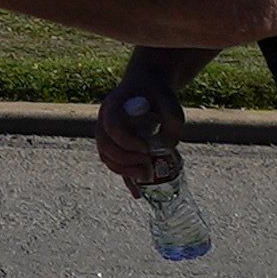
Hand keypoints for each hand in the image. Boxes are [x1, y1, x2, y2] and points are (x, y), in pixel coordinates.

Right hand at [93, 70, 186, 194]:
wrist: (146, 85)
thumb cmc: (157, 92)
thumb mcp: (170, 102)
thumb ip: (172, 121)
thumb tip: (167, 147)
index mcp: (113, 107)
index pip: (113, 128)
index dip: (128, 142)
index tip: (147, 148)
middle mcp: (104, 121)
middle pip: (106, 147)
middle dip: (126, 161)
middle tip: (148, 166)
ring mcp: (107, 134)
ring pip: (107, 158)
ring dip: (125, 171)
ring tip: (147, 176)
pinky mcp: (115, 145)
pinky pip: (116, 164)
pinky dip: (126, 178)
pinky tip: (138, 192)